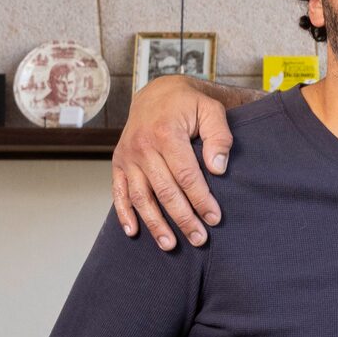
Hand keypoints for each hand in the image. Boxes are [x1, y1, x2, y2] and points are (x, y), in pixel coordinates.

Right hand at [109, 76, 235, 247]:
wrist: (157, 93)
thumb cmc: (188, 104)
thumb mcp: (211, 110)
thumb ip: (219, 136)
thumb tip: (217, 169)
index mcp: (166, 133)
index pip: (186, 175)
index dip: (201, 199)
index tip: (214, 218)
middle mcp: (142, 146)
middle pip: (164, 191)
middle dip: (183, 218)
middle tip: (199, 238)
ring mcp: (128, 156)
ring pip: (140, 197)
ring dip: (155, 223)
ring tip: (170, 244)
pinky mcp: (118, 163)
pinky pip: (119, 192)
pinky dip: (123, 214)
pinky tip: (134, 232)